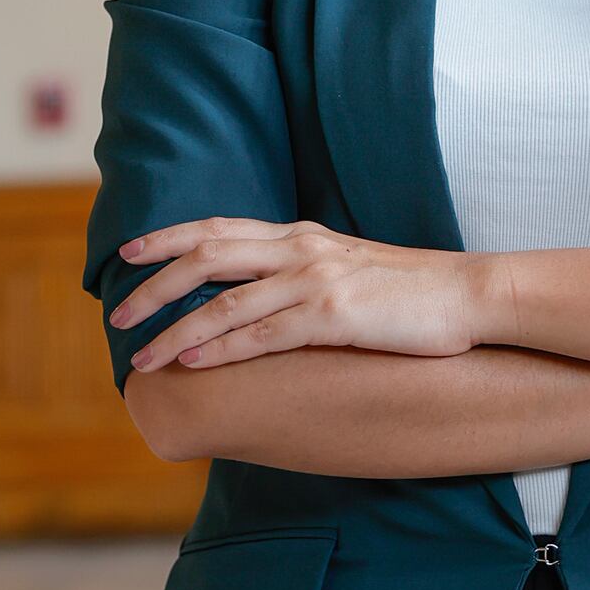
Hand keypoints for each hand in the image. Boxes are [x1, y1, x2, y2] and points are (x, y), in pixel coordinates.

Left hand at [108, 216, 479, 371]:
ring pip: (225, 302)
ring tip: (144, 356)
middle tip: (118, 313)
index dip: (168, 238)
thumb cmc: (415, 292)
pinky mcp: (335, 316)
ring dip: (177, 330)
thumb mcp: (351, 270)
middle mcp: (301, 250)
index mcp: (302, 236)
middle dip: (155, 286)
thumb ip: (307, 275)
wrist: (470, 295)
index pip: (219, 227)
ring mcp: (316, 281)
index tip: (128, 254)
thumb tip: (270, 299)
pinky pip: (264, 333)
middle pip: (207, 257)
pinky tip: (194, 362)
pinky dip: (221, 348)